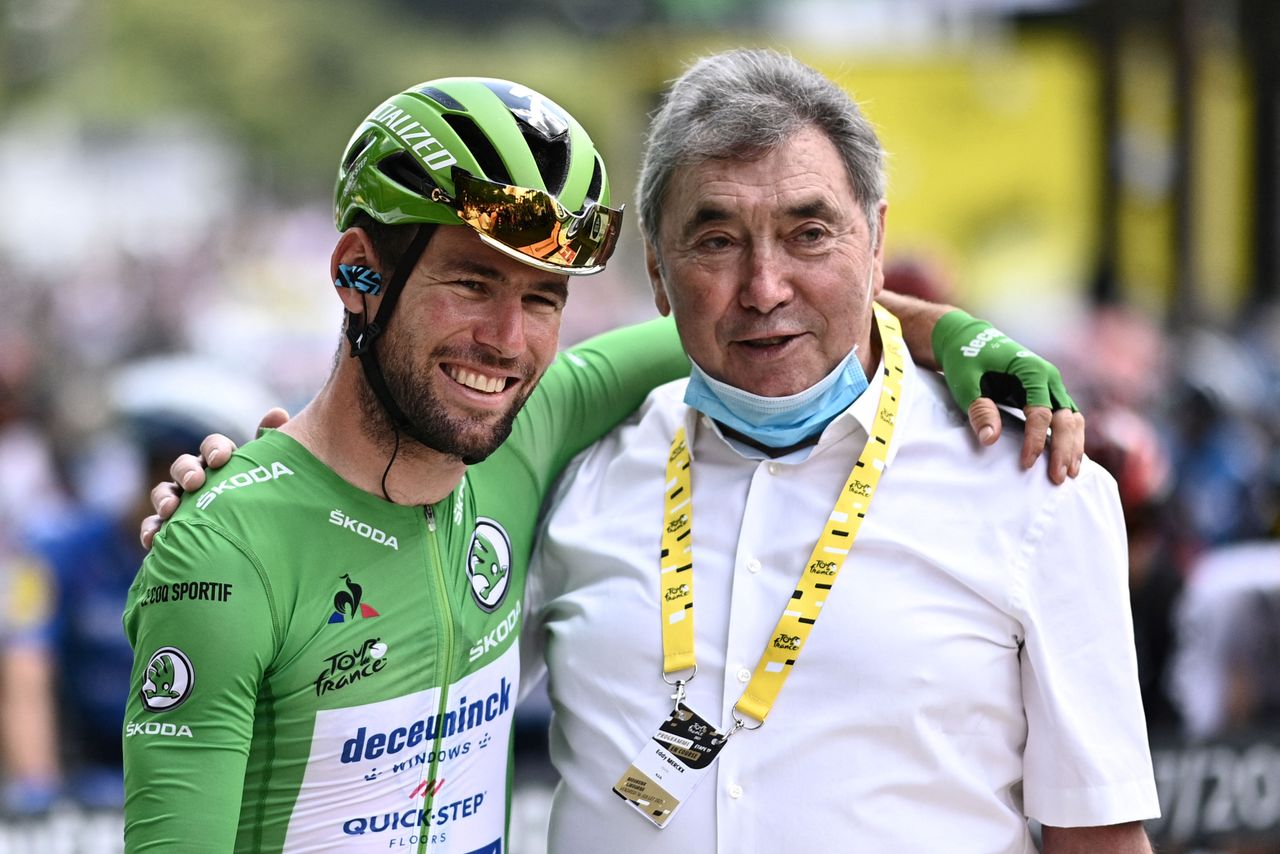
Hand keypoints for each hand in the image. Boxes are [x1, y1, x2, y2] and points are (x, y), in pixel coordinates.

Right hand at [139, 407, 290, 548]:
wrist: (255, 547)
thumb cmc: (263, 503)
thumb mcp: (270, 476)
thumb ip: (273, 445)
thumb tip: (277, 412)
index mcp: (223, 463)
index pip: (214, 446)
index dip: (214, 448)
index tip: (221, 459)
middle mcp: (199, 479)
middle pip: (184, 466)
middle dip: (186, 470)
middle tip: (195, 482)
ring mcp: (181, 502)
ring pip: (164, 493)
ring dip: (164, 498)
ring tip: (170, 509)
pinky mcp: (170, 528)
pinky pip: (154, 526)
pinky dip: (151, 529)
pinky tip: (153, 539)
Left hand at [931, 311, 1083, 483]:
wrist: (968, 340)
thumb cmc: (965, 360)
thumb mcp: (965, 382)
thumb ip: (979, 408)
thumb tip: (990, 439)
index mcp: (1031, 370)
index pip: (1040, 413)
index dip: (1035, 440)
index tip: (1025, 464)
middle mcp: (1048, 377)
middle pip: (1066, 418)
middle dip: (1063, 449)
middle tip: (1058, 478)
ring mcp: (1051, 386)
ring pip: (1072, 419)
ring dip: (1072, 446)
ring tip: (1069, 474)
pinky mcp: (1047, 395)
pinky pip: (1067, 419)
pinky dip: (1070, 439)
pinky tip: (1069, 461)